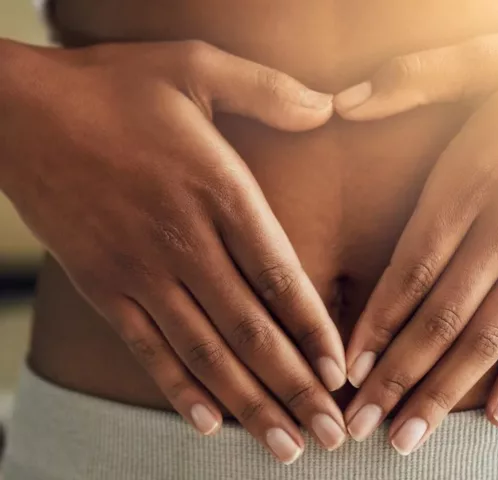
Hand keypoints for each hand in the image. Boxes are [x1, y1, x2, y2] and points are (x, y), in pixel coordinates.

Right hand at [0, 39, 346, 461]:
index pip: (280, 276)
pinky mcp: (103, 285)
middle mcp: (183, 241)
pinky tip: (209, 424)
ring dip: (249, 405)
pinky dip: (180, 389)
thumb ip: (268, 89)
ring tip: (285, 446)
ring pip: (205, 353)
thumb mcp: (195, 67)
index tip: (342, 373)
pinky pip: (147, 349)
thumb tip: (329, 106)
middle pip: (250, 330)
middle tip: (331, 435)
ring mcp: (139, 270)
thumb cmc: (113, 86)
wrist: (18, 109)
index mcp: (217, 189)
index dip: (314, 330)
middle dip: (295, 388)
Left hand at [334, 27, 497, 452]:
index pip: (409, 270)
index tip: (343, 370)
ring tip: (406, 438)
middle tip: (356, 426)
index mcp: (468, 183)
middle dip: (393, 378)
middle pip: (438, 318)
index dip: (373, 324)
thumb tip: (344, 102)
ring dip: (442, 392)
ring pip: (485, 337)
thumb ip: (415, 78)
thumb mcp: (490, 59)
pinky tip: (494, 415)